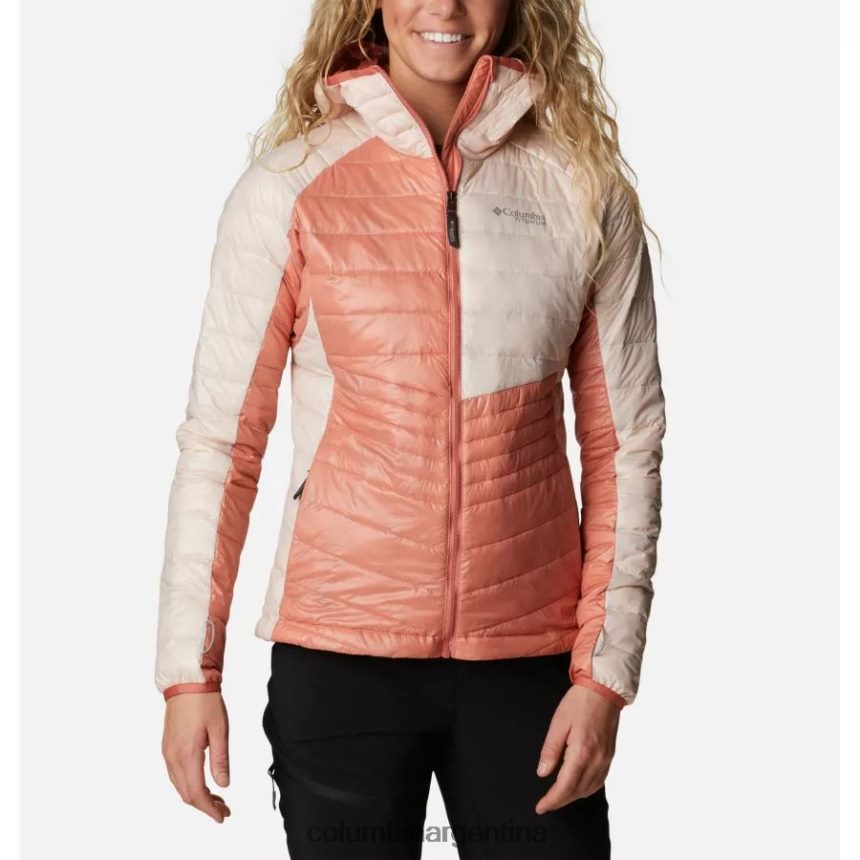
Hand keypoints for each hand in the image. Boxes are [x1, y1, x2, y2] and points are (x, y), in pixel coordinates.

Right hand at [162, 691, 231, 821]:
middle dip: (205, 805)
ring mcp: (167, 752)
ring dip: (197, 796)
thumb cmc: (205, 701)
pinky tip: (202, 782)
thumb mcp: (220, 729)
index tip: (222, 816)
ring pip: (179, 785)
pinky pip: (175, 774)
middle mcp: (172, 757)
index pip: (196, 793)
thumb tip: (223, 785)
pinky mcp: (167, 746)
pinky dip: (189, 784)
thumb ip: (220, 759)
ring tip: (217, 798)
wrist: (187, 681)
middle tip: (224, 809)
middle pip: (186, 793)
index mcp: (187, 754)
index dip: (209, 808)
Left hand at [535, 684, 620, 813]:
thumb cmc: (579, 703)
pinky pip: (599, 781)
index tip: (541, 807)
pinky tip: (577, 786)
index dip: (552, 800)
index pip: (565, 787)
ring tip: (558, 797)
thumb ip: (550, 750)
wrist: (604, 690)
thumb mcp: (558, 723)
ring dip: (573, 796)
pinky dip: (586, 789)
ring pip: (589, 789)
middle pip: (577, 792)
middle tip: (546, 804)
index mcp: (581, 752)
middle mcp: (596, 760)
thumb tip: (543, 773)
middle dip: (560, 801)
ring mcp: (605, 759)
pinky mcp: (609, 756)